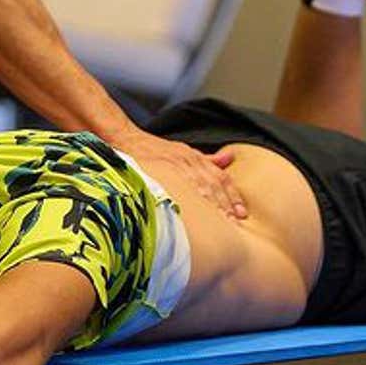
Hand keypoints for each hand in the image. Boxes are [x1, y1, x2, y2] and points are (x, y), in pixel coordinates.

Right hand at [111, 129, 247, 219]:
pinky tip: (191, 219)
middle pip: (211, 185)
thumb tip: (230, 158)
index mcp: (194, 158)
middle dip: (224, 205)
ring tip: (218, 226)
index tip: (241, 214)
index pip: (220, 177)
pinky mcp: (157, 171)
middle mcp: (187, 160)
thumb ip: (207, 159)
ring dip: (209, 206)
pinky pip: (175, 189)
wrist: (124, 138)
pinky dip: (186, 203)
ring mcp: (172, 166)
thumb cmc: (154, 149)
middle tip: (233, 225)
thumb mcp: (183, 151)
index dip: (232, 196)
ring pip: (196, 188)